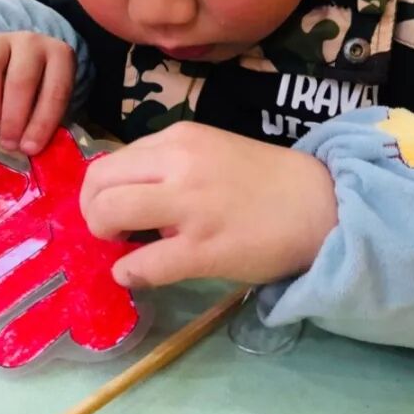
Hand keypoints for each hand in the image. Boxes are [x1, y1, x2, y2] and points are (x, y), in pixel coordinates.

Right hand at [0, 31, 74, 154]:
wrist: (14, 64)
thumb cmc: (35, 93)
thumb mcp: (48, 105)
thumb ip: (42, 123)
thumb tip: (26, 147)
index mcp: (59, 55)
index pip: (55, 90)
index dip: (42, 123)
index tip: (29, 148)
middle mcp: (30, 41)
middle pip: (20, 79)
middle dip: (13, 118)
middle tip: (9, 141)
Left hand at [81, 122, 338, 288]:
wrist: (322, 206)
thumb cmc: (263, 184)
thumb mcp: (209, 154)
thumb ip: (165, 167)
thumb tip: (120, 195)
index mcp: (179, 139)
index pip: (110, 161)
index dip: (101, 191)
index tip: (114, 209)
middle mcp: (179, 164)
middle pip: (98, 183)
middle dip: (92, 212)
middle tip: (109, 231)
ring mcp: (191, 206)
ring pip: (110, 212)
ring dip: (103, 235)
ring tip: (123, 247)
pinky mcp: (203, 248)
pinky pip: (142, 263)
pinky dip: (128, 272)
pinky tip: (136, 273)